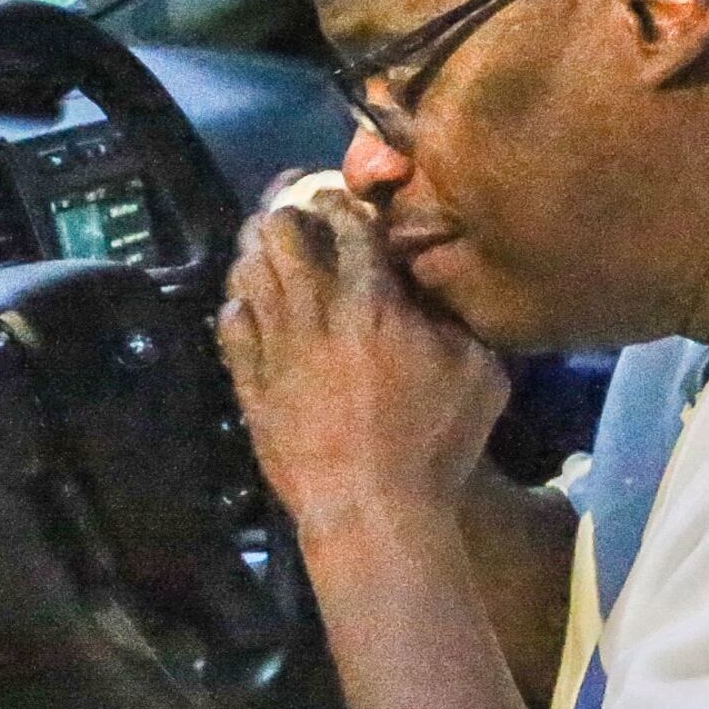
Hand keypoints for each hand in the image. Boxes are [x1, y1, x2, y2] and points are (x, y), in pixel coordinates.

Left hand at [217, 188, 507, 552]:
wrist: (370, 509)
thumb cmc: (435, 443)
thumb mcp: (479, 372)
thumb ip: (458, 315)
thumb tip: (438, 280)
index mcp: (372, 300)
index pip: (345, 218)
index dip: (343, 199)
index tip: (347, 202)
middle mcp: (314, 310)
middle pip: (280, 228)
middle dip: (291, 210)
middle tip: (305, 215)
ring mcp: (274, 344)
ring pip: (247, 267)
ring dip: (261, 251)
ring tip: (278, 252)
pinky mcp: (248, 379)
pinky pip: (228, 319)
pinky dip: (241, 303)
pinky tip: (257, 306)